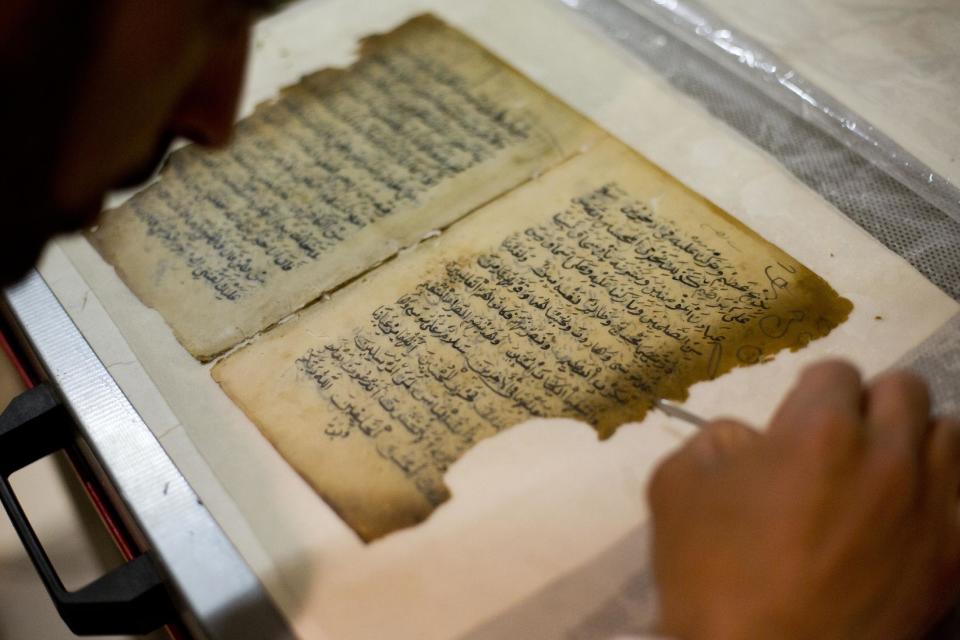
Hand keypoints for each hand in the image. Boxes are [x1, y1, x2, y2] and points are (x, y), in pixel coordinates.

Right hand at [648, 360, 959, 639]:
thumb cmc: (710, 575)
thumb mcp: (676, 486)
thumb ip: (716, 439)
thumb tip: (754, 441)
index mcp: (820, 430)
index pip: (834, 372)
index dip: (809, 392)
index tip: (795, 420)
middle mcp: (889, 457)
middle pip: (905, 390)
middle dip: (869, 403)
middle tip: (840, 439)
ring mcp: (931, 511)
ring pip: (949, 436)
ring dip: (913, 442)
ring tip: (881, 473)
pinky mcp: (952, 562)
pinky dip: (937, 498)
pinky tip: (904, 521)